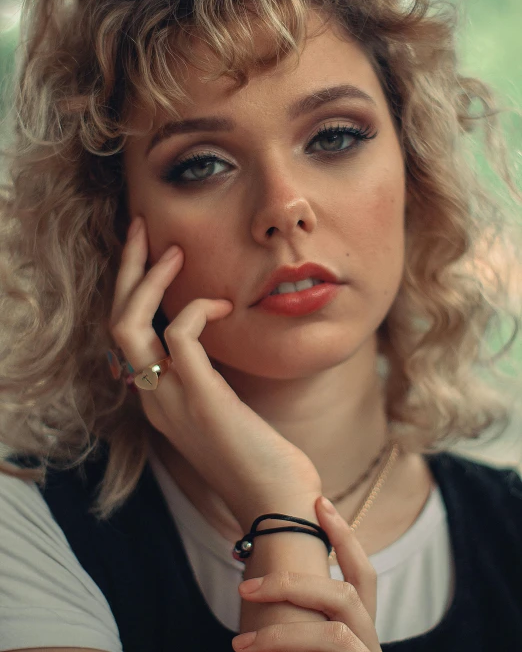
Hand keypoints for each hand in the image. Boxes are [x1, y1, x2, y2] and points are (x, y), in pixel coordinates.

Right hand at [109, 216, 322, 527]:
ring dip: (150, 280)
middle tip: (142, 229)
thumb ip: (209, 380)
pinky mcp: (200, 395)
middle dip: (127, 272)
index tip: (150, 256)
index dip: (131, 293)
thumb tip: (218, 344)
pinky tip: (222, 304)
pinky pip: (179, 335)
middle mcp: (153, 398)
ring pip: (130, 324)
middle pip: (115, 322)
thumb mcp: (225, 412)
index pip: (125, 337)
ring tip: (173, 250)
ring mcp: (171, 398)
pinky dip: (196, 309)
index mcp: (158, 400)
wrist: (279, 504)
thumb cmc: (262, 459)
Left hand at [232, 497, 381, 651]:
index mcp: (360, 625)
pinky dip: (290, 647)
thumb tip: (256, 591)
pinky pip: (331, 650)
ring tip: (241, 644)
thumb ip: (298, 617)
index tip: (320, 502)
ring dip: (282, 635)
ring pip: (335, 632)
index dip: (345, 537)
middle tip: (243, 589)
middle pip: (346, 595)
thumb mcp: (306, 637)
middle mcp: (370, 639)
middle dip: (291, 586)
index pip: (362, 574)